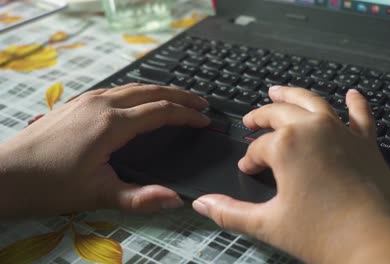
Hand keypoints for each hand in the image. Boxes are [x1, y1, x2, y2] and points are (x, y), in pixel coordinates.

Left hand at [0, 83, 209, 218]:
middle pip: (151, 91)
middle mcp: (102, 104)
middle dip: (180, 95)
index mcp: (112, 124)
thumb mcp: (98, 195)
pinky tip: (140, 101)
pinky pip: (116, 90)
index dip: (186, 115)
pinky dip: (139, 92)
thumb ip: (140, 198)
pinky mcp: (77, 102)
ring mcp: (88, 99)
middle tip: (201, 103)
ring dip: (160, 90)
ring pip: (133, 87)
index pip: (160, 111)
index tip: (205, 120)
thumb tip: (176, 199)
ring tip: (178, 98)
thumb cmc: (50, 186)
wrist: (5, 175)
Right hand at [192, 86, 389, 263]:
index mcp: (286, 145)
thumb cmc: (323, 234)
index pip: (258, 147)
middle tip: (251, 121)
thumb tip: (202, 203)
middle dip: (261, 116)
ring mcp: (342, 131)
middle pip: (279, 113)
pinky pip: (360, 115)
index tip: (247, 170)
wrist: (378, 244)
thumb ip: (230, 212)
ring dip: (293, 95)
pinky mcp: (366, 142)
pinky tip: (353, 94)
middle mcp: (313, 128)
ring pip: (312, 102)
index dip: (249, 159)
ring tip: (278, 90)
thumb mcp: (269, 224)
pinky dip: (355, 103)